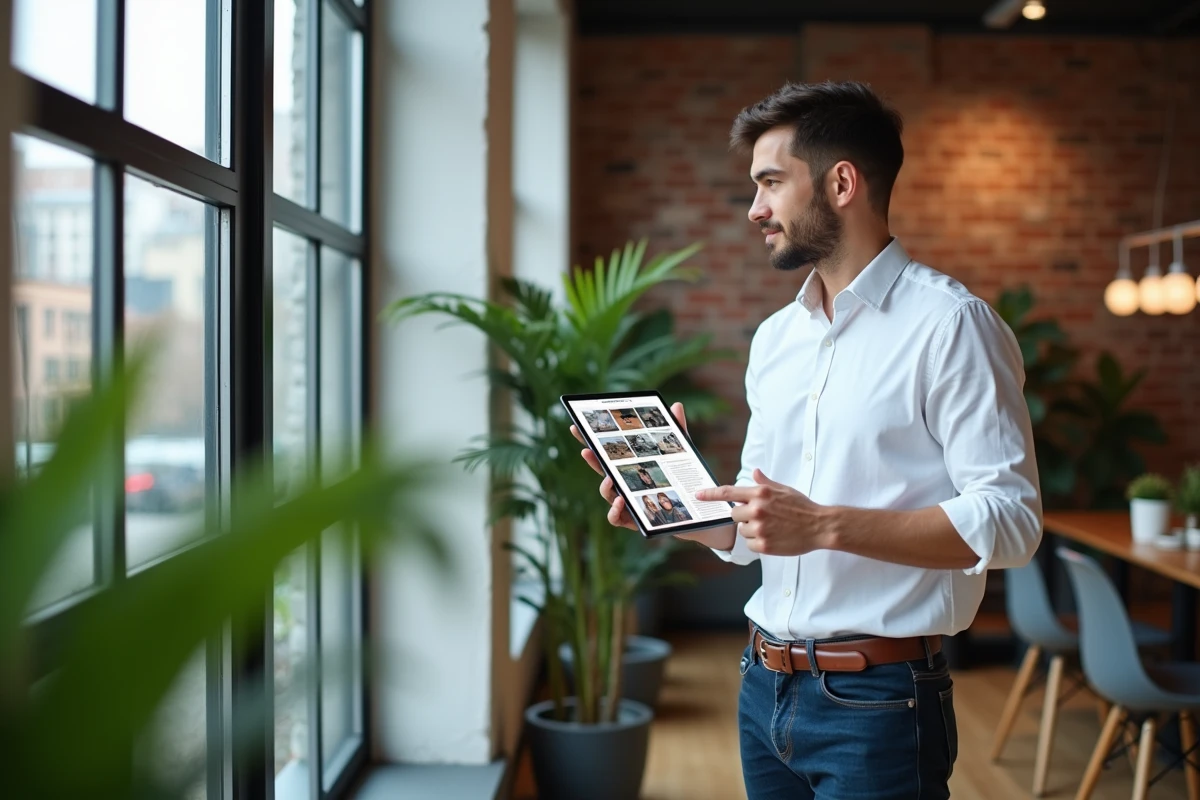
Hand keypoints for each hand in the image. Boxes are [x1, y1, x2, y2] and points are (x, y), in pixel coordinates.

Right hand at [570, 402, 716, 541]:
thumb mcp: (680, 455)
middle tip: (586, 450)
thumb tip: (676, 405)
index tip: (577, 427)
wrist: (696, 512)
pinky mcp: (632, 520)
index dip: (589, 440)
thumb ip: (677, 432)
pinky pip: (615, 518)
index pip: (606, 452)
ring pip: (606, 494)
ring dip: (605, 487)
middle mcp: (623, 484)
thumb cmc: (682, 482)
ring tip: (610, 480)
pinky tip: (621, 501)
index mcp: (630, 467)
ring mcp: (625, 502)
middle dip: (591, 460)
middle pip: (601, 470)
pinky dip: (614, 511)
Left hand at [695, 469, 831, 555]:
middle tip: (762, 517)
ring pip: (742, 531)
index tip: (698, 495)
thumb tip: (754, 472)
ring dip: (752, 530)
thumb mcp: (783, 489)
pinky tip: (774, 538)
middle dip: (744, 516)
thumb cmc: (802, 506)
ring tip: (772, 528)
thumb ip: (765, 482)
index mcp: (760, 493)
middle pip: (734, 515)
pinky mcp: (764, 545)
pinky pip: (750, 545)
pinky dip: (759, 543)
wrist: (820, 526)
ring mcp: (760, 528)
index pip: (728, 493)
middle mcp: (757, 509)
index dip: (710, 494)